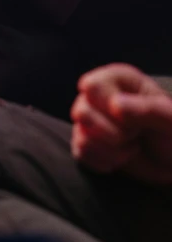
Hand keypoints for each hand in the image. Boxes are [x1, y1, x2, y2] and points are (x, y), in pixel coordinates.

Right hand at [71, 63, 171, 183]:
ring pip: (80, 135)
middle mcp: (99, 95)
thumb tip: (115, 105)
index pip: (92, 86)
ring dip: (111, 150)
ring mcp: (90, 118)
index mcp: (118, 79)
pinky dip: (103, 162)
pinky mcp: (86, 141)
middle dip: (113, 134)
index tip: (133, 120)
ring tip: (130, 147)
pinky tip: (120, 158)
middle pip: (82, 112)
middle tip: (135, 135)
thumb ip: (147, 109)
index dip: (109, 108)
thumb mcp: (171, 120)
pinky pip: (80, 153)